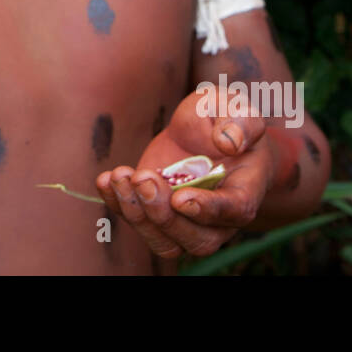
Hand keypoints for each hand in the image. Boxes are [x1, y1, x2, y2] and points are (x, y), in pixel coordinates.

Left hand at [95, 83, 276, 261]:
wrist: (205, 132)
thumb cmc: (227, 121)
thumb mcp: (238, 109)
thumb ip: (240, 123)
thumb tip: (228, 142)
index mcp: (245, 191)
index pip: (233, 210)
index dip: (207, 209)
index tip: (180, 198)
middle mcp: (219, 219)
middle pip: (196, 239)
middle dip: (164, 214)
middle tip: (144, 178)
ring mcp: (187, 222)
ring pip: (165, 241)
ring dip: (137, 214)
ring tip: (119, 176)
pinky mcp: (158, 213)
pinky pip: (139, 223)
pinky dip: (118, 205)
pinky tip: (105, 180)